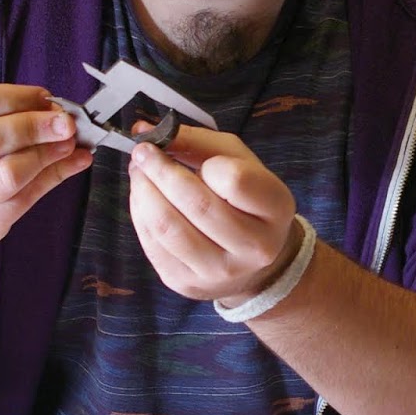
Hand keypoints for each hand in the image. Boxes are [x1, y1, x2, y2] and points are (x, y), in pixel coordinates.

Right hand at [0, 84, 90, 248]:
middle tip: (63, 121)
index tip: (44, 98)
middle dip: (33, 127)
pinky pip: (23, 200)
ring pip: (6, 175)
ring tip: (66, 143)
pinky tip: (69, 163)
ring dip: (45, 154)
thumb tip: (54, 109)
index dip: (17, 98)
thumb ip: (4, 111)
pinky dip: (53, 178)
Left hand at [126, 125, 300, 304]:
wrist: (253, 262)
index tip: (197, 156)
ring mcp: (219, 271)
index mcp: (276, 208)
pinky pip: (152, 245)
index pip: (236, 180)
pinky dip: (140, 214)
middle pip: (197, 204)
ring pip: (167, 227)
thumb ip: (194, 141)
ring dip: (143, 192)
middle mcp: (254, 247)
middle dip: (160, 170)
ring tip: (139, 172)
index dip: (209, 163)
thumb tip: (142, 130)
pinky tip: (144, 200)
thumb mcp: (236, 161)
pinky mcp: (186, 284)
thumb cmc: (244, 199)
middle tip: (143, 151)